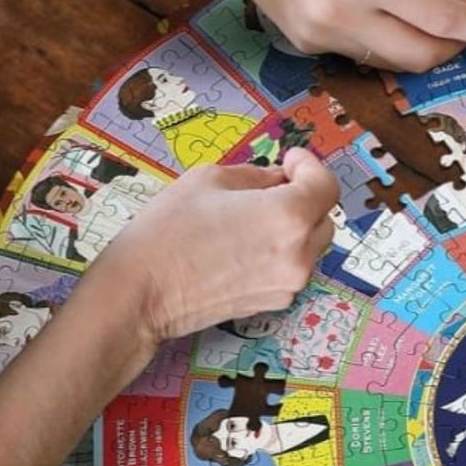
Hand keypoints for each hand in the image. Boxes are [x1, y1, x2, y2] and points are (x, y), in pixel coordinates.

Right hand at [89, 150, 339, 354]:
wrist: (139, 293)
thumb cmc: (169, 229)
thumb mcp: (210, 179)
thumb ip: (257, 175)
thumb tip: (279, 178)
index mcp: (288, 217)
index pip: (326, 186)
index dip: (310, 167)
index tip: (288, 160)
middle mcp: (298, 256)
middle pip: (323, 217)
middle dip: (305, 197)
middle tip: (274, 184)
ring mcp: (287, 286)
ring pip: (310, 246)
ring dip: (295, 225)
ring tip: (256, 215)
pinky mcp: (271, 305)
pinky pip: (291, 269)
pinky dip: (282, 251)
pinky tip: (246, 244)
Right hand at [177, 0, 465, 69]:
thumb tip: (465, 5)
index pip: (443, 20)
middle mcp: (348, 14)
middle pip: (421, 57)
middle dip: (453, 49)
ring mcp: (323, 36)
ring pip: (390, 61)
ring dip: (417, 47)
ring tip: (424, 20)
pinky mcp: (305, 46)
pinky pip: (358, 53)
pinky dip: (380, 39)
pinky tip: (374, 13)